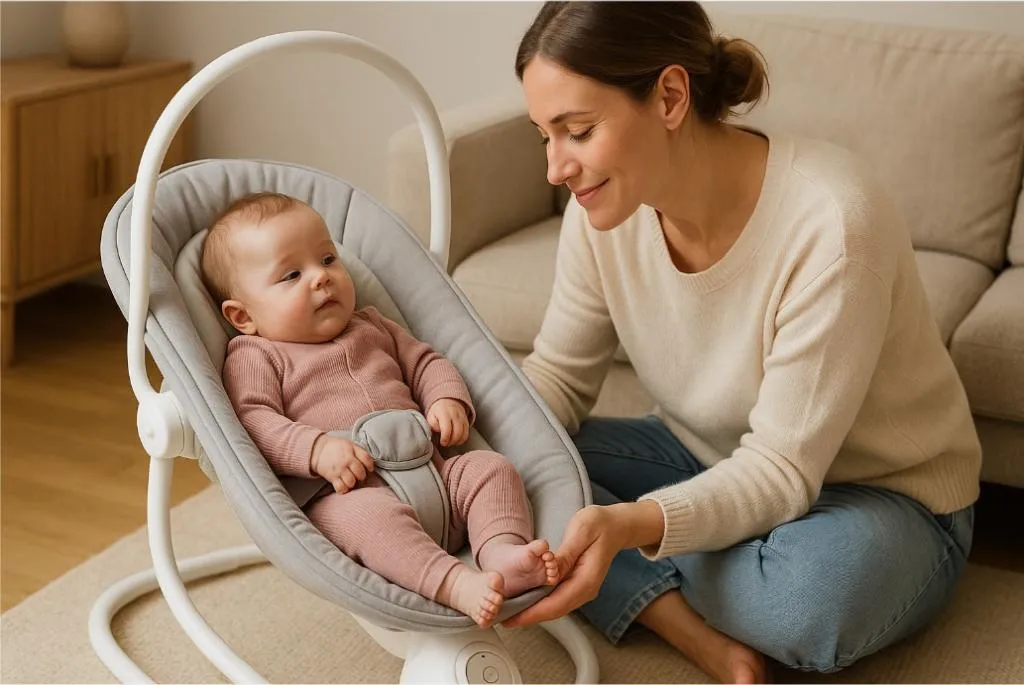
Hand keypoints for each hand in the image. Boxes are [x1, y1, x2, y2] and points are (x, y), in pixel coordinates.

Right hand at [310, 435, 373, 493]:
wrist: (318, 450)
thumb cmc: (337, 448)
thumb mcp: (350, 445)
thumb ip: (360, 452)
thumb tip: (370, 463)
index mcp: (352, 451)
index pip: (367, 459)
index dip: (370, 466)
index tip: (369, 469)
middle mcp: (346, 461)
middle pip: (360, 473)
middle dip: (361, 476)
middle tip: (358, 476)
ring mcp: (339, 469)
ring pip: (351, 482)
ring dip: (352, 483)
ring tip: (350, 481)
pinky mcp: (332, 477)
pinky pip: (340, 488)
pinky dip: (343, 489)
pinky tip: (344, 486)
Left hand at [426, 398, 469, 446]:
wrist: (448, 401)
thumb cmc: (437, 411)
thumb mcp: (430, 416)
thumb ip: (432, 424)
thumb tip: (438, 431)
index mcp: (445, 414)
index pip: (447, 429)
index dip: (445, 439)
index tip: (442, 442)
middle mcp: (456, 416)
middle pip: (457, 433)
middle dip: (451, 442)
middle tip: (445, 444)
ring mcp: (462, 418)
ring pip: (463, 434)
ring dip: (456, 442)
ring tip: (450, 442)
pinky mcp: (466, 422)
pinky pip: (467, 434)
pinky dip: (462, 440)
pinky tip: (455, 440)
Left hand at [501, 504, 626, 627]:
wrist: (617, 526)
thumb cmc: (601, 524)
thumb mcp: (582, 531)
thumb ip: (566, 554)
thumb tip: (551, 572)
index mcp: (587, 580)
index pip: (557, 604)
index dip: (533, 613)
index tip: (513, 617)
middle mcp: (585, 590)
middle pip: (554, 610)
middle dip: (528, 616)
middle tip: (503, 618)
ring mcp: (582, 589)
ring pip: (555, 607)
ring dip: (533, 611)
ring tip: (510, 611)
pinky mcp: (577, 585)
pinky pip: (557, 598)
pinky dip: (540, 602)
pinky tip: (526, 599)